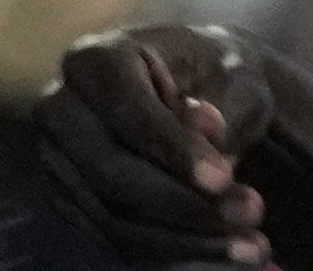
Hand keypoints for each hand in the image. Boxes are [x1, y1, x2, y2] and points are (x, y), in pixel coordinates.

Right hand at [34, 25, 277, 269]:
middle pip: (109, 171)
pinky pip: (120, 240)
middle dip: (183, 204)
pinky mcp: (71, 201)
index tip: (222, 179)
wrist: (192, 92)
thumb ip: (221, 102)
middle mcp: (60, 109)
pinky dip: (178, 255)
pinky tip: (230, 256)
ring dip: (188, 241)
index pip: (123, 107)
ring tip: (255, 246)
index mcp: (93, 60)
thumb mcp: (233, 75)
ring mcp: (58, 160)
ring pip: (114, 217)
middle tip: (253, 214)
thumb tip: (204, 125)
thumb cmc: (211, 75)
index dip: (169, 146)